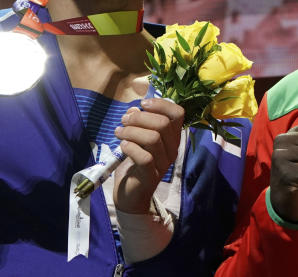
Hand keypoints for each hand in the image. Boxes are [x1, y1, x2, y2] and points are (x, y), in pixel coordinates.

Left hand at [113, 98, 184, 213]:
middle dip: (140, 117)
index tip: (143, 104)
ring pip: (153, 138)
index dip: (161, 104)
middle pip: (163, 124)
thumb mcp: (138, 138)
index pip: (178, 114)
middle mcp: (172, 148)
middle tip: (124, 120)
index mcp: (172, 136)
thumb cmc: (135, 162)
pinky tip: (122, 146)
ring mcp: (163, 163)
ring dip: (131, 131)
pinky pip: (144, 157)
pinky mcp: (151, 175)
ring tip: (119, 132)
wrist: (131, 193)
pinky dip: (131, 148)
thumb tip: (134, 109)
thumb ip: (139, 123)